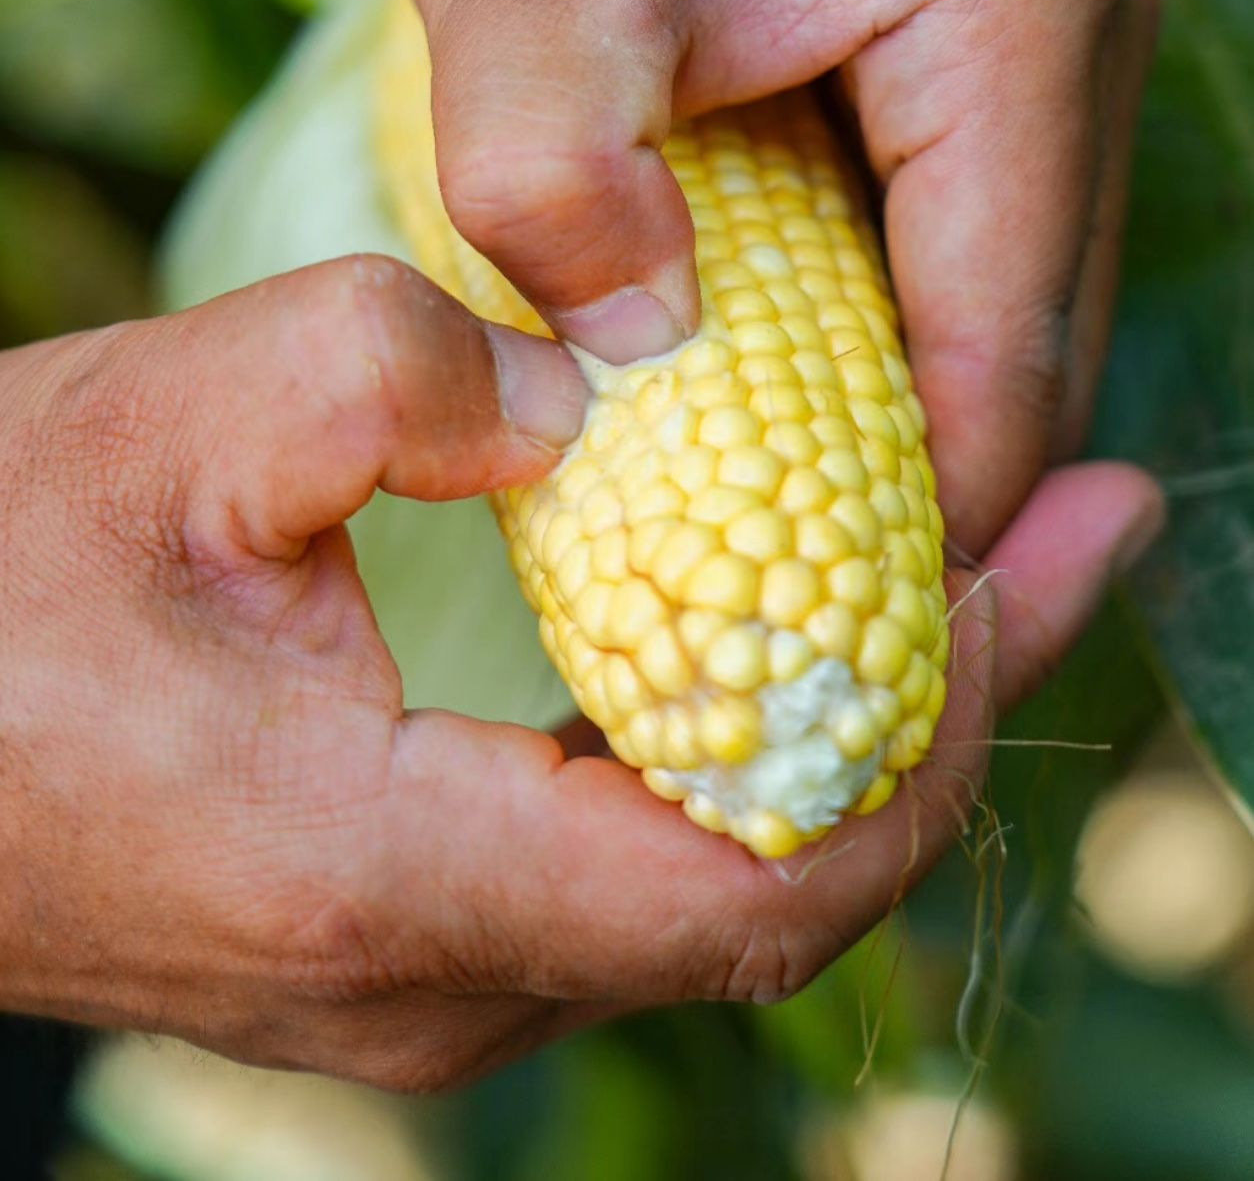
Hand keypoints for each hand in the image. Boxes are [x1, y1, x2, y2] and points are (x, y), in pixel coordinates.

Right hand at [0, 255, 1151, 1082]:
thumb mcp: (180, 416)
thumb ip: (409, 378)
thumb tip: (604, 400)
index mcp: (387, 871)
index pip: (757, 876)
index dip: (928, 723)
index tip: (1032, 560)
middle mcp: (429, 983)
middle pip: (774, 890)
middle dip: (939, 705)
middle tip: (1059, 533)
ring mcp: (422, 986)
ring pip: (715, 887)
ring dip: (852, 724)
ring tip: (963, 565)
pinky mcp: (407, 946)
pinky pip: (633, 873)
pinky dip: (744, 751)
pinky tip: (789, 634)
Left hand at [366, 0, 1160, 559]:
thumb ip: (560, 191)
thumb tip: (650, 379)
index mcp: (1011, 2)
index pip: (1001, 345)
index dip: (913, 516)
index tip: (805, 634)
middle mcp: (1077, 17)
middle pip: (1032, 338)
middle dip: (908, 482)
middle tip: (775, 607)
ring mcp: (1043, 25)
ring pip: (1001, 295)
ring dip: (889, 408)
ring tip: (756, 512)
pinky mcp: (979, 33)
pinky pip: (956, 230)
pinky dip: (872, 322)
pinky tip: (763, 374)